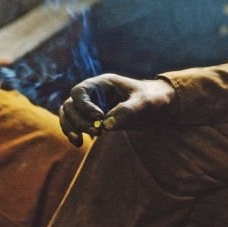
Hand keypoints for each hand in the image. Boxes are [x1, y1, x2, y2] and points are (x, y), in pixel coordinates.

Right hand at [58, 74, 177, 146]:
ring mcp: (92, 106)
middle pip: (71, 104)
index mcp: (103, 83)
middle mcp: (94, 93)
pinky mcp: (94, 119)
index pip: (80, 92)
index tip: (99, 118)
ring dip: (70, 127)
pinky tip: (79, 143)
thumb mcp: (144, 103)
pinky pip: (74, 124)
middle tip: (97, 132)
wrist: (160, 107)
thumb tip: (105, 126)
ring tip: (81, 140)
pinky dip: (72, 132)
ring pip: (68, 114)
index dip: (84, 106)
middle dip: (79, 120)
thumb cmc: (153, 99)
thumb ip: (127, 111)